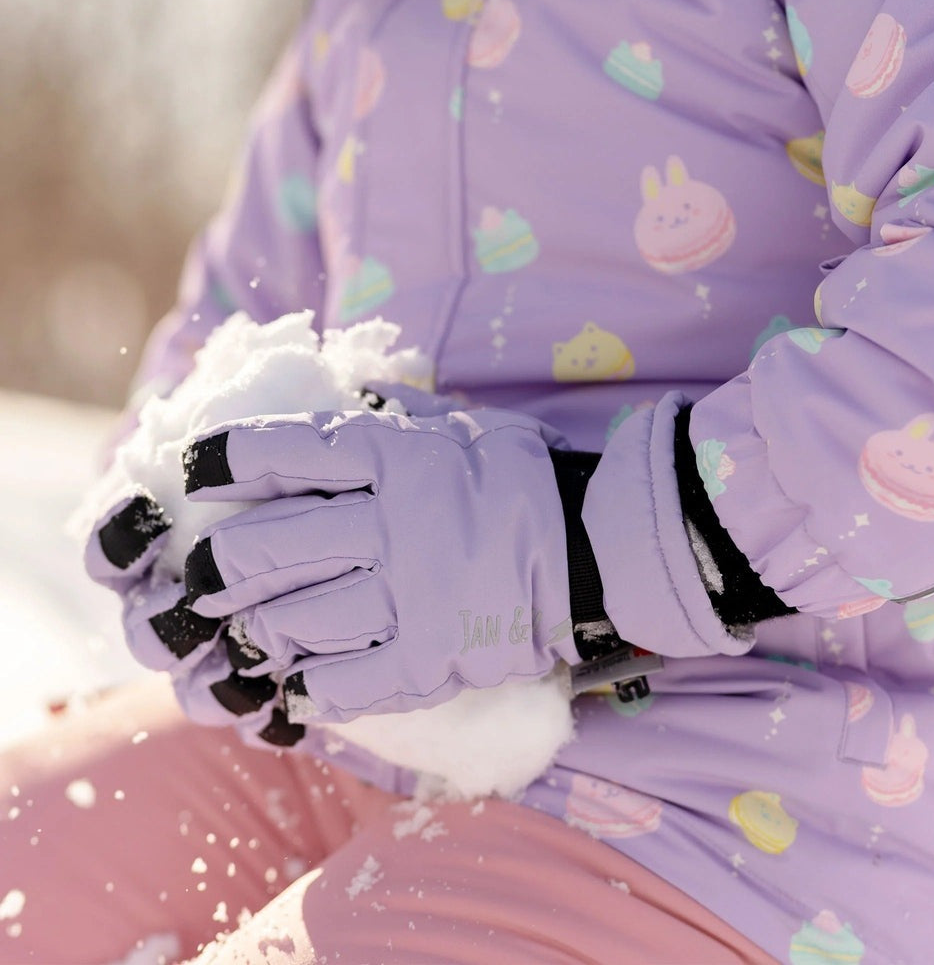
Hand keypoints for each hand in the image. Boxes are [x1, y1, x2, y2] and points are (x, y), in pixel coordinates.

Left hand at [181, 407, 581, 721]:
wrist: (593, 552)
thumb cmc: (520, 480)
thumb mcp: (462, 424)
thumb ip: (398, 410)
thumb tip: (345, 390)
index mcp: (397, 459)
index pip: (284, 451)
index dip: (225, 459)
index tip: (197, 471)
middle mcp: (394, 526)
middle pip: (268, 546)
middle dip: (223, 562)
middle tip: (214, 570)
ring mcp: (411, 599)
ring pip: (293, 620)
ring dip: (260, 626)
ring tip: (257, 624)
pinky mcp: (430, 660)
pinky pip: (344, 685)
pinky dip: (310, 687)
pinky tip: (302, 681)